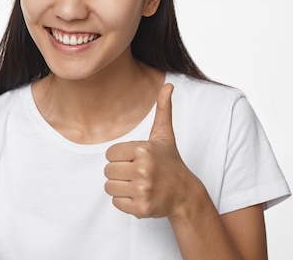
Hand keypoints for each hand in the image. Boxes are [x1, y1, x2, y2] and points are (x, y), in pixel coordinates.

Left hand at [104, 83, 199, 218]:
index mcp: (143, 149)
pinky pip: (116, 203)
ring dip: (120, 187)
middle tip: (136, 173)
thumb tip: (168, 84)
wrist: (185, 193)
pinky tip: (139, 196)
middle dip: (119, 172)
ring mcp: (143, 190)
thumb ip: (163, 109)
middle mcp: (143, 169)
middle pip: (107, 171)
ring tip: (137, 184)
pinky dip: (124, 201)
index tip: (134, 159)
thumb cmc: (170, 162)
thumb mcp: (165, 135)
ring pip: (109, 187)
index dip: (119, 157)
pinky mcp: (141, 208)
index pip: (109, 154)